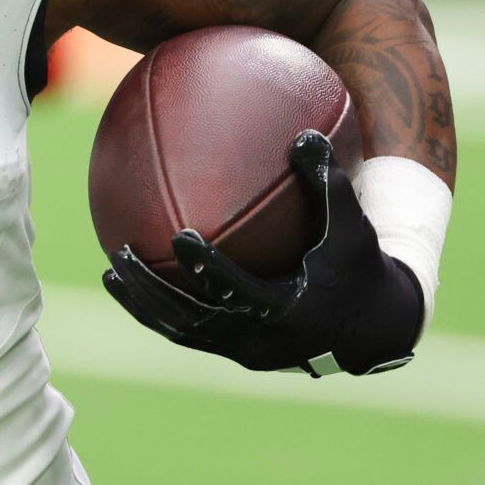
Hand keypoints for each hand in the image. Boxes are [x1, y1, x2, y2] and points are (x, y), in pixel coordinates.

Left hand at [103, 131, 422, 375]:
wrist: (372, 327)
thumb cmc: (359, 266)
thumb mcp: (350, 225)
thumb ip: (325, 181)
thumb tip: (305, 132)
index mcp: (290, 310)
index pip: (240, 291)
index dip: (209, 268)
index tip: (179, 236)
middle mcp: (262, 339)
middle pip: (196, 319)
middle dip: (155, 289)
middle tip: (121, 254)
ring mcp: (245, 352)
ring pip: (184, 332)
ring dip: (145, 304)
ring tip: (112, 273)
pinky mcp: (235, 353)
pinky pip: (188, 334)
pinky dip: (157, 313)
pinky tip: (131, 285)